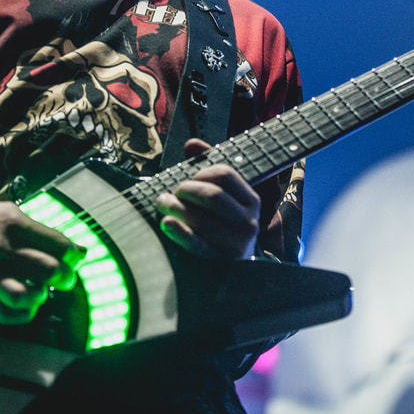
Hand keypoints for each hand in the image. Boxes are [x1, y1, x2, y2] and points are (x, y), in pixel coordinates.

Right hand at [0, 197, 85, 324]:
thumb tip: (77, 251)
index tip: (75, 258)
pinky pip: (5, 313)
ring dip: (40, 296)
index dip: (73, 255)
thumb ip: (45, 234)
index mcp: (14, 225)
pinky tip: (28, 304)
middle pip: (48, 270)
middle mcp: (2, 249)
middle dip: (65, 277)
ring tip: (43, 291)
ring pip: (23, 296)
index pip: (58, 245)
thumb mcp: (13, 215)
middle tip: (65, 277)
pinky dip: (22, 314)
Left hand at [154, 138, 260, 259]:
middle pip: (213, 196)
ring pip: (202, 219)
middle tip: (170, 192)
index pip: (226, 174)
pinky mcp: (220, 262)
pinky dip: (179, 232)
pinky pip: (197, 244)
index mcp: (251, 200)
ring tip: (162, 204)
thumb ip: (207, 168)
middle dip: (186, 191)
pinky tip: (166, 223)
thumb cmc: (223, 225)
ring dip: (176, 208)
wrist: (235, 269)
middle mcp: (249, 222)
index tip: (187, 177)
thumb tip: (192, 144)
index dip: (201, 172)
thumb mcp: (223, 197)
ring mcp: (237, 244)